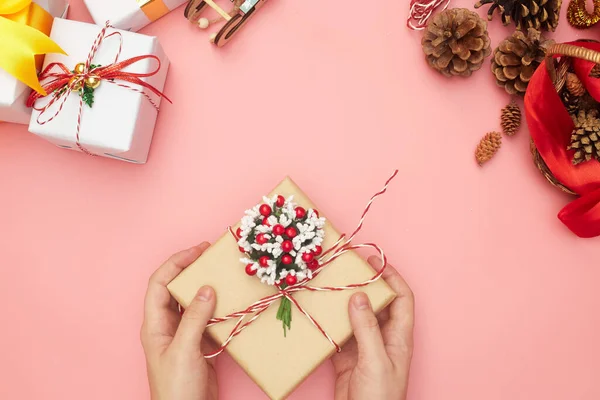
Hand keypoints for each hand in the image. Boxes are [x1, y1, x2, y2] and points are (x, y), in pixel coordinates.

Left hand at [141, 242, 218, 399]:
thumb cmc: (176, 388)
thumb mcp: (184, 350)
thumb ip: (194, 319)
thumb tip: (206, 288)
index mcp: (155, 325)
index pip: (159, 283)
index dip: (176, 263)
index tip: (197, 251)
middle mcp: (167, 326)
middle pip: (175, 288)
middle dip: (191, 269)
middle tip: (210, 255)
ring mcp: (183, 335)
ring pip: (192, 302)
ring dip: (205, 286)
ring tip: (222, 273)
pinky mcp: (199, 344)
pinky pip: (206, 318)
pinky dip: (217, 307)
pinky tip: (229, 301)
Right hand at [332, 256, 413, 399]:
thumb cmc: (379, 398)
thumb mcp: (375, 361)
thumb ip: (367, 328)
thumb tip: (358, 296)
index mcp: (399, 338)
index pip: (402, 298)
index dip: (392, 277)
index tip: (374, 261)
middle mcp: (384, 339)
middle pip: (378, 304)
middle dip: (365, 285)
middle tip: (347, 270)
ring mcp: (365, 349)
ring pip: (356, 318)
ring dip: (344, 304)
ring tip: (329, 288)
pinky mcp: (348, 359)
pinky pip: (340, 335)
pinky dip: (330, 324)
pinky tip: (319, 316)